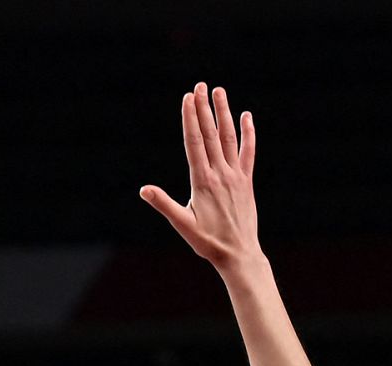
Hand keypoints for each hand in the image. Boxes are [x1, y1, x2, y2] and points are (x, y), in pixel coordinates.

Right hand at [141, 84, 261, 269]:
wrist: (239, 254)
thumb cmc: (207, 242)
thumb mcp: (182, 225)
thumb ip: (164, 204)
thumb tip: (144, 190)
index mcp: (202, 181)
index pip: (194, 143)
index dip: (190, 119)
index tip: (187, 98)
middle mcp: (220, 173)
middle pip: (210, 134)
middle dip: (203, 108)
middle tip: (199, 85)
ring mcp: (235, 176)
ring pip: (228, 138)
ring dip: (223, 113)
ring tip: (218, 92)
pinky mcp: (246, 181)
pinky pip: (248, 152)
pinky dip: (248, 133)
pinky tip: (247, 116)